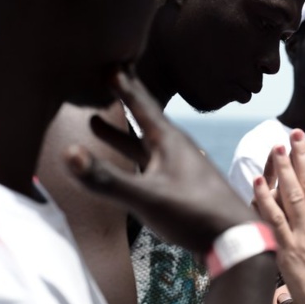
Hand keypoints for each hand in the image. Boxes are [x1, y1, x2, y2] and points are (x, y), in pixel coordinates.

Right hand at [65, 70, 255, 251]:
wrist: (236, 239)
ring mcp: (181, 167)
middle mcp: (176, 149)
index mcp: (169, 142)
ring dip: (121, 132)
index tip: (110, 64)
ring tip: (97, 121)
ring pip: (145, 143)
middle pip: (144, 119)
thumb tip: (68, 153)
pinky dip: (133, 155)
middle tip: (105, 82)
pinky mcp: (183, 186)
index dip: (124, 86)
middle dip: (122, 102)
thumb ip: (106, 178)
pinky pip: (151, 162)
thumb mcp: (146, 196)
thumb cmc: (194, 214)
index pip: (142, 105)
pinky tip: (130, 163)